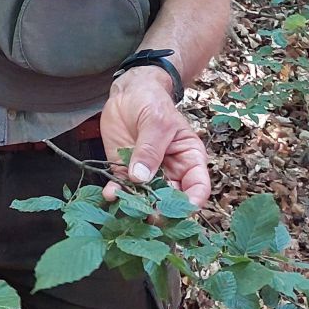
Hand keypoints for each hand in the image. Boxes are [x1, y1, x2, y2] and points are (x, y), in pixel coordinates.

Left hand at [99, 70, 211, 209]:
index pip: (198, 188)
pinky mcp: (126, 172)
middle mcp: (172, 172)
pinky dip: (116, 194)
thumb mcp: (157, 122)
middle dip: (162, 212)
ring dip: (137, 207)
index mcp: (190, 160)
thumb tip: (142, 178)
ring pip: (146, 199)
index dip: (192, 202)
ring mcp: (148, 174)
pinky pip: (123, 188)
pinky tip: (110, 194)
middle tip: (149, 216)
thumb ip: (151, 150)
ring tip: (126, 208)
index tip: (180, 210)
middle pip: (172, 201)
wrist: (129, 92)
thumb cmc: (153, 102)